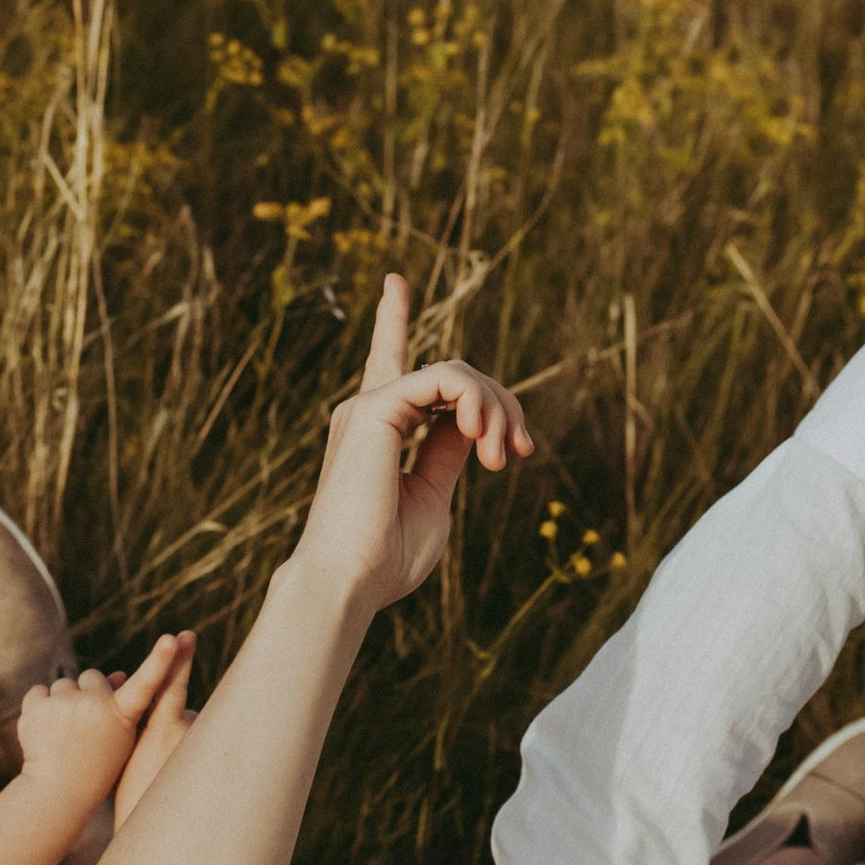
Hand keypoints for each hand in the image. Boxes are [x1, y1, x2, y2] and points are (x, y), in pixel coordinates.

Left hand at [12, 637, 189, 827]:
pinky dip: (38, 707)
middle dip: (89, 692)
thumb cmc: (95, 763)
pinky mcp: (36, 706)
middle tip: (85, 724)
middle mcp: (95, 705)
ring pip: (63, 684)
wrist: (57, 791)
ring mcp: (64, 704)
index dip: (161, 660)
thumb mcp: (116, 736)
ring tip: (63, 733)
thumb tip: (116, 673)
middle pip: (92, 676)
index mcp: (122, 715)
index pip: (146, 683)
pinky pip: (38, 691)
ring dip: (63, 701)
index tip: (173, 639)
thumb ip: (120, 702)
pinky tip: (44, 730)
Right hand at [290, 277, 531, 615]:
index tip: (392, 282)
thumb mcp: (433, 498)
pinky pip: (443, 378)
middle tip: (515, 455)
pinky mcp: (375, 408)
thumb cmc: (387, 557)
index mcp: (379, 432)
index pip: (392, 362)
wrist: (349, 582)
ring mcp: (369, 405)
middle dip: (501, 406)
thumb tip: (471, 420)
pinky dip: (475, 401)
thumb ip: (448, 455)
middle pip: (453, 376)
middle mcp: (368, 410)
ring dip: (496, 410)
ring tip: (500, 458)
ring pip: (456, 373)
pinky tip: (482, 437)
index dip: (393, 320)